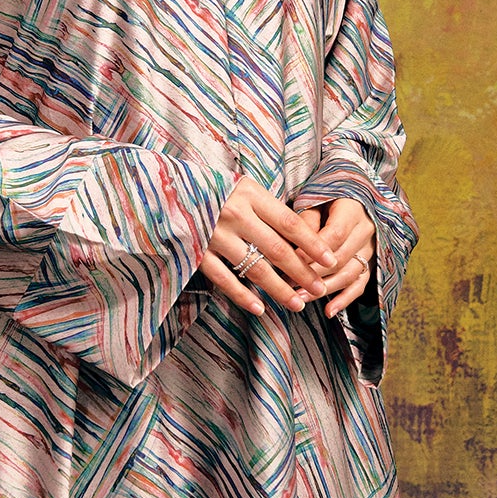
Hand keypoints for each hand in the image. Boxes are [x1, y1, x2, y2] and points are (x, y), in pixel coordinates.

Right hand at [200, 174, 342, 315]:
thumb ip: (267, 210)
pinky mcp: (198, 252)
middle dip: (302, 273)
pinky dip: (242, 296)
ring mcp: (216, 235)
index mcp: (250, 195)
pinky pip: (224, 279)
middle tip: (319, 289)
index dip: (312, 244)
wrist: (167, 189)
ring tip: (297, 304)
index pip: (290, 223)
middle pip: (277, 249)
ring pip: (255, 268)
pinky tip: (259, 308)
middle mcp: (235, 214)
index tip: (329, 260)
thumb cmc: (214, 189)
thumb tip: (301, 240)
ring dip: (279, 289)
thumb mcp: (244, 189)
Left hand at [295, 198, 375, 318]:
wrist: (352, 203)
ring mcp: (370, 250)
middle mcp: (366, 231)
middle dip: (313, 273)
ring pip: (349, 273)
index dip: (313, 249)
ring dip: (325, 288)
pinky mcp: (370, 265)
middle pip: (341, 257)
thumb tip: (293, 243)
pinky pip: (360, 286)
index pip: (335, 234)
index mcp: (353, 211)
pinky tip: (329, 311)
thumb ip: (306, 221)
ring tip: (301, 297)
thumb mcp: (315, 202)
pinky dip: (345, 300)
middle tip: (288, 283)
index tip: (292, 259)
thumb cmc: (326, 202)